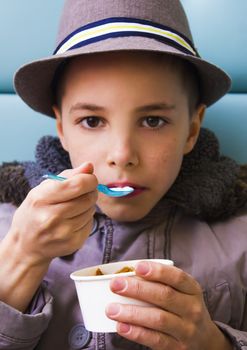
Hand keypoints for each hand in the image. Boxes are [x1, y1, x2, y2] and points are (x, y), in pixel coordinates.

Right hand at [7, 162, 97, 265]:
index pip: (78, 185)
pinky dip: (86, 219)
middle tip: (84, 192)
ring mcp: (62, 233)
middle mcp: (51, 217)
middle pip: (87, 198)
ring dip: (88, 205)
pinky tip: (74, 220)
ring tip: (75, 207)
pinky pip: (90, 223)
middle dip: (91, 191)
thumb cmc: (36, 211)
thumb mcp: (43, 189)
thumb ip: (68, 176)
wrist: (26, 245)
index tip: (89, 179)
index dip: (89, 179)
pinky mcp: (73, 243)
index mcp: (41, 198)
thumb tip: (89, 166)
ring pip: (91, 210)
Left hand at [106, 261, 232, 349]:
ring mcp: (186, 330)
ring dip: (132, 313)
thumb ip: (160, 283)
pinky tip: (121, 326)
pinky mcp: (177, 348)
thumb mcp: (181, 293)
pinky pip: (155, 339)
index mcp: (192, 290)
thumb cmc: (183, 308)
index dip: (157, 271)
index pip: (177, 277)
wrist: (205, 341)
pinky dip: (136, 332)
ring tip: (111, 309)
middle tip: (115, 285)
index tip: (138, 267)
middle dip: (138, 289)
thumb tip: (126, 275)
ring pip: (158, 319)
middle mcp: (192, 309)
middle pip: (165, 296)